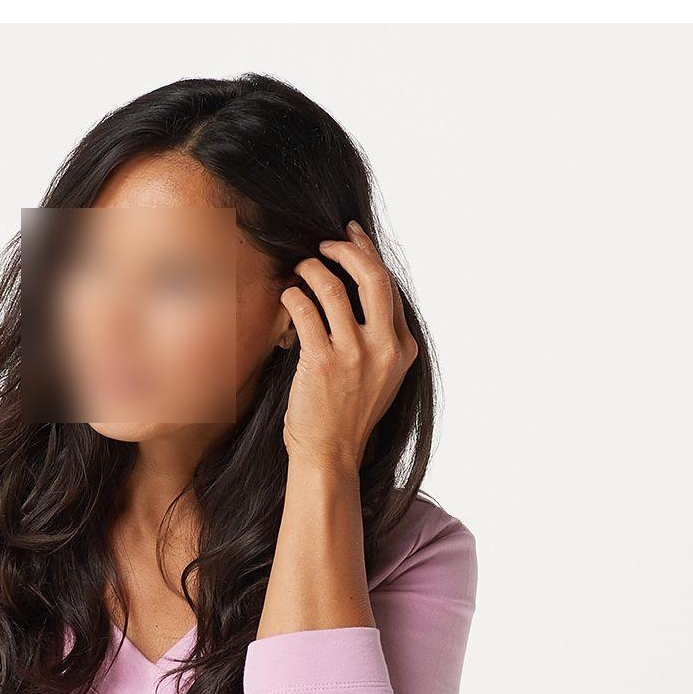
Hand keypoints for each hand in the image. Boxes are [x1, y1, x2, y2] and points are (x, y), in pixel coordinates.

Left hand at [278, 221, 418, 474]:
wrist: (329, 455)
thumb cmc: (347, 416)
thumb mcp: (381, 377)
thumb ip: (379, 338)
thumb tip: (360, 289)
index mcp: (404, 350)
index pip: (389, 288)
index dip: (368, 255)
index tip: (352, 238)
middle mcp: (385, 349)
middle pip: (373, 277)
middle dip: (347, 250)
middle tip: (325, 244)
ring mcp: (355, 356)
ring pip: (334, 288)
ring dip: (313, 269)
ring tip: (301, 268)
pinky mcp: (322, 363)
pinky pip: (305, 310)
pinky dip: (294, 295)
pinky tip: (288, 294)